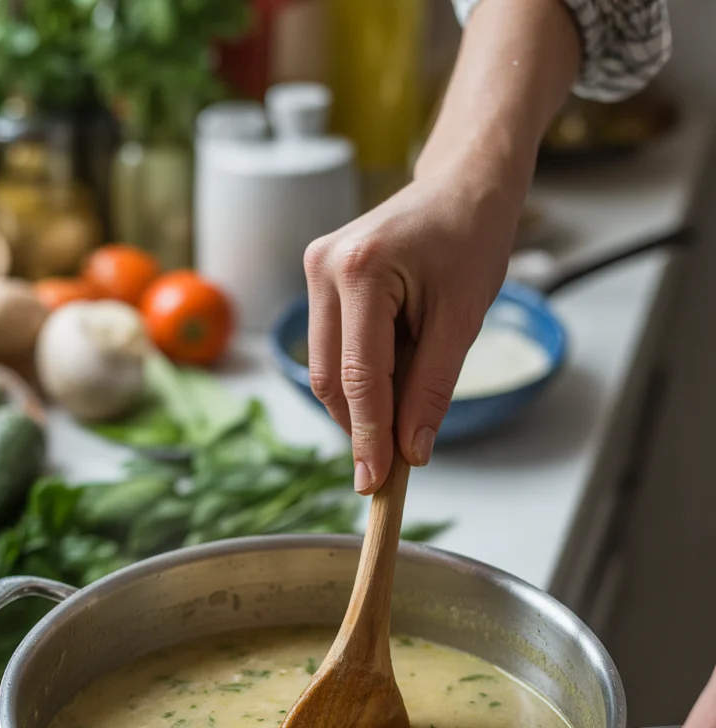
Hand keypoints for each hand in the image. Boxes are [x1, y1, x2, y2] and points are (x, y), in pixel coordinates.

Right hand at [304, 161, 519, 493]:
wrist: (463, 183)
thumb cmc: (472, 237)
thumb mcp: (463, 319)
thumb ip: (432, 388)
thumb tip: (411, 452)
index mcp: (361, 269)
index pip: (360, 377)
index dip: (368, 437)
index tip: (376, 484)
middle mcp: (323, 267)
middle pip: (331, 379)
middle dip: (362, 425)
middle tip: (398, 460)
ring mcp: (314, 271)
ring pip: (326, 370)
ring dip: (362, 401)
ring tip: (409, 390)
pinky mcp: (317, 279)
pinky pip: (331, 349)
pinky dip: (360, 376)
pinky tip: (393, 368)